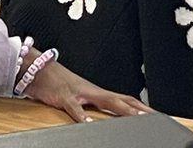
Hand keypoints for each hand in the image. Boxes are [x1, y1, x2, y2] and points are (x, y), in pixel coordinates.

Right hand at [25, 58, 150, 121]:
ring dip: (121, 109)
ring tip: (135, 118)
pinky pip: (75, 108)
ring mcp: (80, 92)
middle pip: (121, 99)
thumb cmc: (56, 84)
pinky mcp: (64, 96)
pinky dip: (83, 117)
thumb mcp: (75, 97)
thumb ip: (89, 108)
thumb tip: (100, 121)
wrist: (36, 67)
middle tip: (156, 117)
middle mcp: (92, 91)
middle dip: (139, 109)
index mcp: (96, 92)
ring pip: (105, 100)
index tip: (157, 116)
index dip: (141, 108)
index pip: (124, 100)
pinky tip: (89, 125)